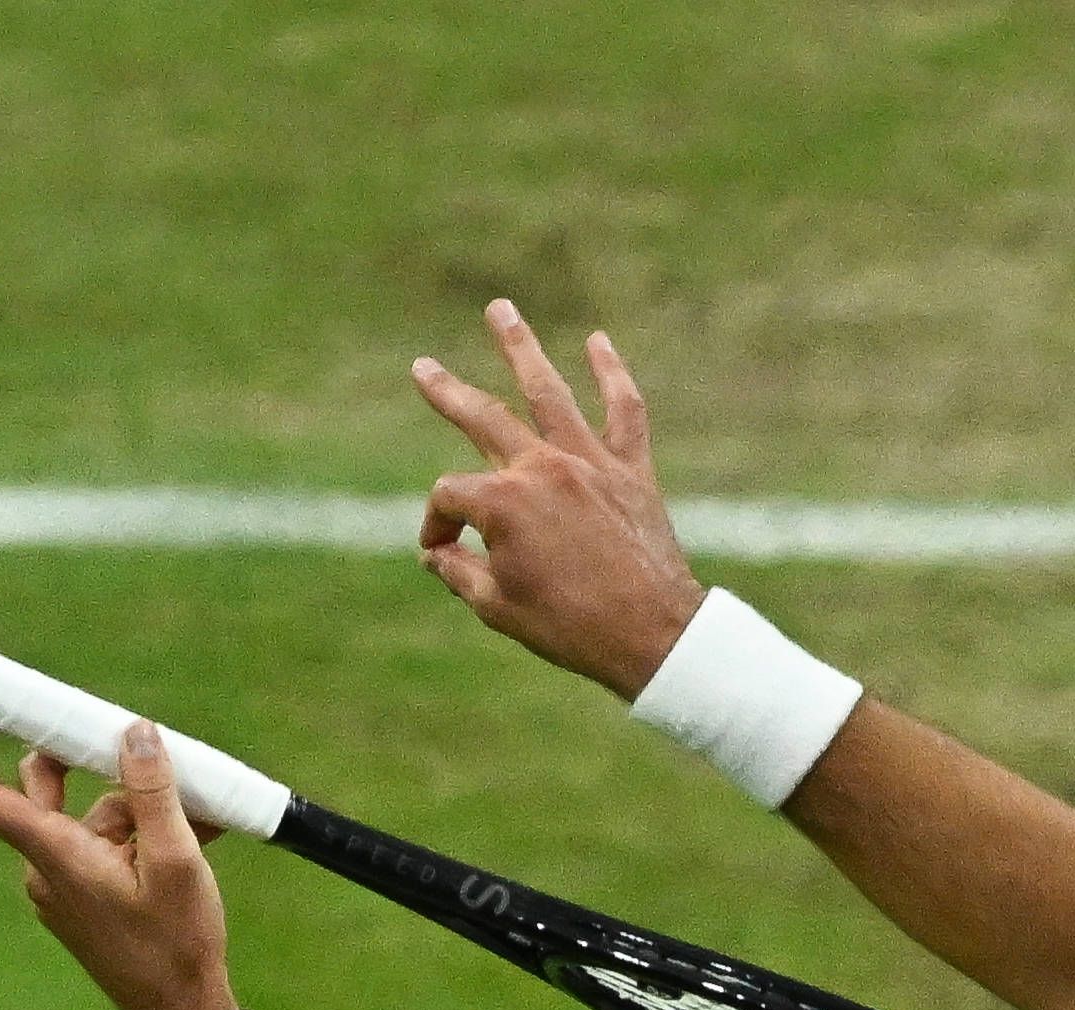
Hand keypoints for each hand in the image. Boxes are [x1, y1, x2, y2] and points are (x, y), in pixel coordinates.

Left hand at [0, 712, 240, 1009]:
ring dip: (136, 807)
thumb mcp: (176, 860)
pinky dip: (141, 835)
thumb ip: (153, 793)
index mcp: (58, 858)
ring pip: (88, 820)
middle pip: (46, 795)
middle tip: (116, 737)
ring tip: (200, 811)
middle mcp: (49, 871)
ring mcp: (66, 889)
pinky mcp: (85, 902)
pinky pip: (103, 848)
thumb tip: (134, 732)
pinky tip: (197, 833)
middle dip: (85, 765)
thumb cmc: (177, 943)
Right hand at [413, 298, 705, 698]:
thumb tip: (436, 551)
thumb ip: (459, 571)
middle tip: (423, 367)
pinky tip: (599, 342)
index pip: (450, 498)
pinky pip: (624, 411)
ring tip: (501, 310)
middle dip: (447, 392)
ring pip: (548, 391)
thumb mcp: (497, 607)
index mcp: (502, 503)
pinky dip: (612, 375)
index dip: (438, 525)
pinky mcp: (631, 470)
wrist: (652, 635)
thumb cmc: (571, 628)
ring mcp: (590, 462)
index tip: (444, 552)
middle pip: (482, 417)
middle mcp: (542, 468)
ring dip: (520, 348)